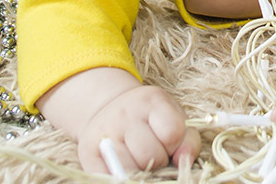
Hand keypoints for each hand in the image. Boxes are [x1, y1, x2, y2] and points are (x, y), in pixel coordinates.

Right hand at [79, 85, 199, 173]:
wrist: (109, 110)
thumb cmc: (149, 120)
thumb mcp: (173, 118)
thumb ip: (188, 140)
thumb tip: (185, 161)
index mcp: (150, 101)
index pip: (172, 132)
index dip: (175, 145)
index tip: (169, 143)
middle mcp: (123, 114)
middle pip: (151, 155)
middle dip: (158, 161)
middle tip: (153, 154)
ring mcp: (103, 134)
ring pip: (130, 170)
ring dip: (140, 172)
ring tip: (139, 162)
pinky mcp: (87, 154)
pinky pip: (107, 179)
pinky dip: (121, 179)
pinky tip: (124, 169)